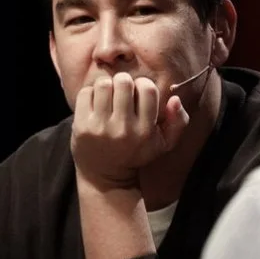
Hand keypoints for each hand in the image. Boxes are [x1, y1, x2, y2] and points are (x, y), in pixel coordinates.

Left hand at [71, 72, 188, 190]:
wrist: (104, 176)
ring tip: (107, 96)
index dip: (143, 85)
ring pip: (103, 84)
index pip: (147, 89)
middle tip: (121, 92)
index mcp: (145, 131)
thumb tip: (175, 99)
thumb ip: (178, 121)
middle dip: (123, 82)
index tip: (138, 93)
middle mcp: (123, 129)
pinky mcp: (81, 126)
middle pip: (123, 82)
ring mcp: (100, 127)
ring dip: (106, 86)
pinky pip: (85, 93)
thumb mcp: (163, 144)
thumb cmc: (136, 154)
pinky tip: (94, 104)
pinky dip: (90, 93)